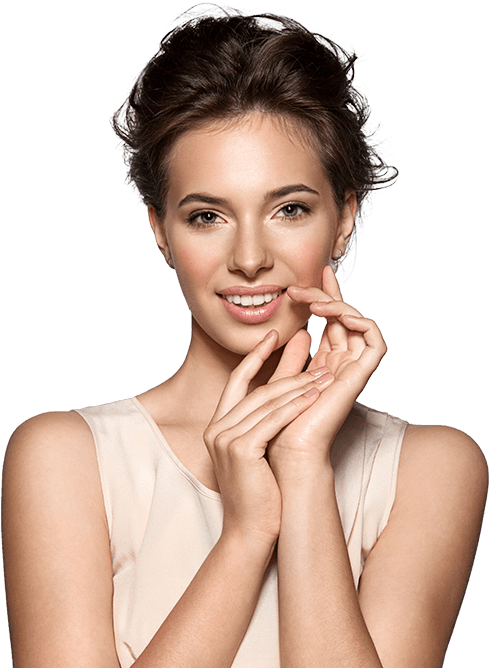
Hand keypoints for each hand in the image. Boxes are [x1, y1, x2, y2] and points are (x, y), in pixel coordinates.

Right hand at [204, 330, 334, 543]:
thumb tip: (284, 397)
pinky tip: (314, 395)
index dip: (256, 356)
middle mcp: (217, 428)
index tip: (275, 335)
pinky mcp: (240, 449)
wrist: (250, 531)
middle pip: (257, 388)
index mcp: (218, 426)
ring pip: (267, 401)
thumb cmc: (259, 493)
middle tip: (311, 349)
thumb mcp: (259, 449)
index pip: (237, 380)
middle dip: (288, 368)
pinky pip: (273, 420)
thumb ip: (266, 420)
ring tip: (323, 372)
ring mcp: (225, 438)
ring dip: (298, 385)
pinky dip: (295, 406)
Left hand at [266, 265, 386, 482]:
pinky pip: (375, 341)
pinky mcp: (360, 377)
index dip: (322, 296)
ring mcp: (352, 370)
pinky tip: (338, 315)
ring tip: (313, 302)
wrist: (287, 452)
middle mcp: (342, 364)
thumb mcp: (281, 380)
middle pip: (343, 317)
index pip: (329, 321)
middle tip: (299, 286)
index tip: (307, 277)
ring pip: (359, 323)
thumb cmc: (279, 423)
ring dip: (338, 306)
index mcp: (325, 364)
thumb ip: (291, 357)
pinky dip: (362, 322)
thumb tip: (295, 331)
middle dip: (325, 295)